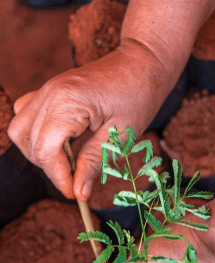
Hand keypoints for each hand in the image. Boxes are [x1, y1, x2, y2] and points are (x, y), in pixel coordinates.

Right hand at [7, 42, 167, 200]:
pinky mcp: (50, 91)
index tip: (75, 195)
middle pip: (31, 142)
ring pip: (20, 129)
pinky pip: (26, 115)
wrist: (142, 63)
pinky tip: (59, 142)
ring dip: (39, 152)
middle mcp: (49, 93)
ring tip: (67, 163)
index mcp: (67, 102)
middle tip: (76, 180)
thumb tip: (78, 193)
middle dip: (51, 168)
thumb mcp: (120, 136)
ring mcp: (46, 89)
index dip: (59, 178)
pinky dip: (36, 134)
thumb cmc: (138, 96)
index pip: (46, 150)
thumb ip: (94, 163)